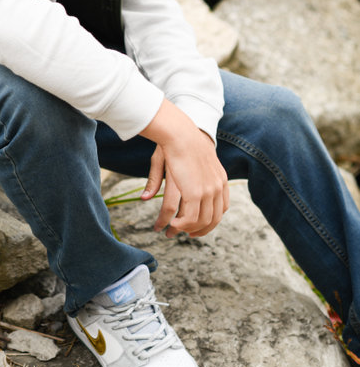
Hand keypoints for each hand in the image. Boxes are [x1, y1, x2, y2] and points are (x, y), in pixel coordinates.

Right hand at [139, 99, 228, 237]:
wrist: (180, 132)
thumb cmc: (178, 140)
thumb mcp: (180, 160)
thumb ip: (168, 178)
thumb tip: (145, 197)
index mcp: (220, 178)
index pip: (222, 208)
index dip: (210, 219)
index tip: (197, 225)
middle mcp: (217, 187)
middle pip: (212, 219)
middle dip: (197, 230)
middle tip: (184, 234)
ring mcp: (208, 192)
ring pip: (197, 221)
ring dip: (182, 230)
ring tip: (169, 232)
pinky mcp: (195, 194)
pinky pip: (187, 218)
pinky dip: (177, 225)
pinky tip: (168, 225)